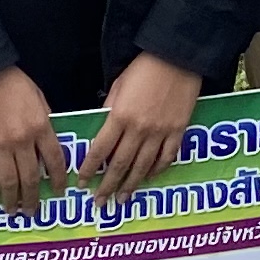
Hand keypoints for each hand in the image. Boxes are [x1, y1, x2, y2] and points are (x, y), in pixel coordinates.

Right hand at [0, 67, 63, 215]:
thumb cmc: (10, 82)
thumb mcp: (37, 97)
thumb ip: (44, 120)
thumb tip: (47, 140)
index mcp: (41, 126)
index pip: (55, 160)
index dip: (58, 179)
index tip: (59, 192)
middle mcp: (22, 140)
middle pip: (30, 177)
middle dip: (32, 198)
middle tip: (33, 212)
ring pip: (8, 180)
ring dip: (12, 199)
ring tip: (13, 211)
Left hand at [86, 54, 205, 202]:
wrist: (178, 57)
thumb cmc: (144, 68)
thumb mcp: (118, 85)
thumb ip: (110, 110)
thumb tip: (103, 129)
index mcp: (119, 116)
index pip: (100, 150)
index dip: (89, 169)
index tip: (81, 183)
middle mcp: (139, 129)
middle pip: (120, 164)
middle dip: (107, 186)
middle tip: (99, 202)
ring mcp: (160, 132)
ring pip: (143, 167)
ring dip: (130, 185)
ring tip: (122, 199)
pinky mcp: (178, 131)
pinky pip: (166, 157)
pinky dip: (157, 170)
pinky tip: (148, 178)